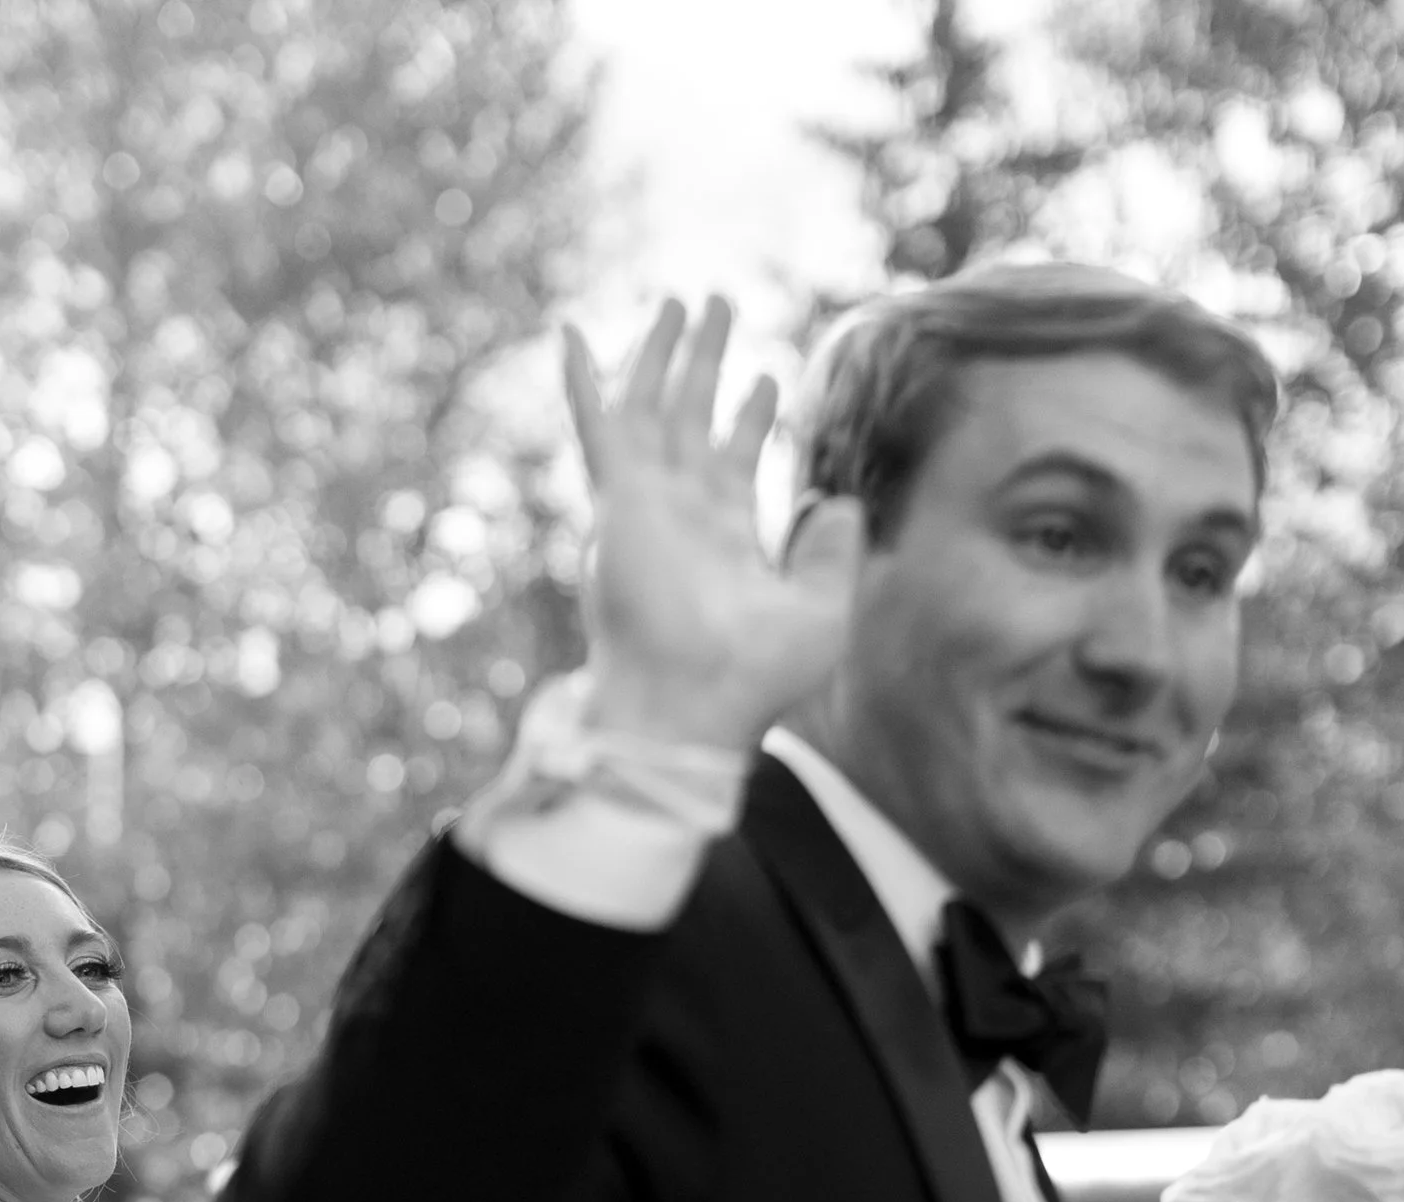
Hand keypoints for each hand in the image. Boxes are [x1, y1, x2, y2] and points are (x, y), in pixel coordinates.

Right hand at [564, 297, 855, 755]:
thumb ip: (832, 550)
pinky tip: (570, 331)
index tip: (767, 378)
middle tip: (718, 305)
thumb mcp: (824, 610)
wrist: (693, 702)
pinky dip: (583, 378)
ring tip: (684, 297)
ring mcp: (646, 503)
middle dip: (707, 362)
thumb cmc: (755, 676)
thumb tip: (831, 499)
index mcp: (726, 539)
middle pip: (693, 418)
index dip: (751, 417)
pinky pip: (598, 423)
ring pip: (652, 406)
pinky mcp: (619, 498)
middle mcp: (681, 515)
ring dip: (664, 350)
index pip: (735, 461)